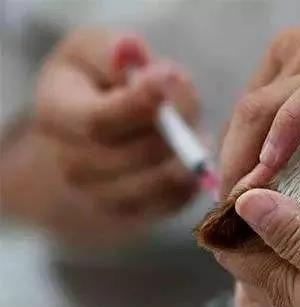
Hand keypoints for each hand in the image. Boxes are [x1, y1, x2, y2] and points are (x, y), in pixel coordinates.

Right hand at [33, 29, 200, 219]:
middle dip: (176, 123)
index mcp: (56, 116)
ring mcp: (102, 196)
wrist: (94, 131)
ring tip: (190, 123)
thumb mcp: (92, 50)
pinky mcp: (134, 213)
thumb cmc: (97, 81)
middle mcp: (72, 165)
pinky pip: (177, 198)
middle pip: (140, 153)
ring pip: (164, 179)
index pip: (99, 121)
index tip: (169, 77)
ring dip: (190, 149)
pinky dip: (193, 174)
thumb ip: (109, 50)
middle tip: (187, 94)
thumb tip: (130, 52)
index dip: (140, 104)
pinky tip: (188, 150)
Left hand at [217, 191, 299, 306]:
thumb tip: (247, 202)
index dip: (234, 214)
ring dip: (264, 277)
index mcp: (282, 289)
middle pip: (244, 275)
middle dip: (250, 238)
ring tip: (287, 253)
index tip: (256, 185)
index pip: (232, 249)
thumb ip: (298, 236)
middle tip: (278, 208)